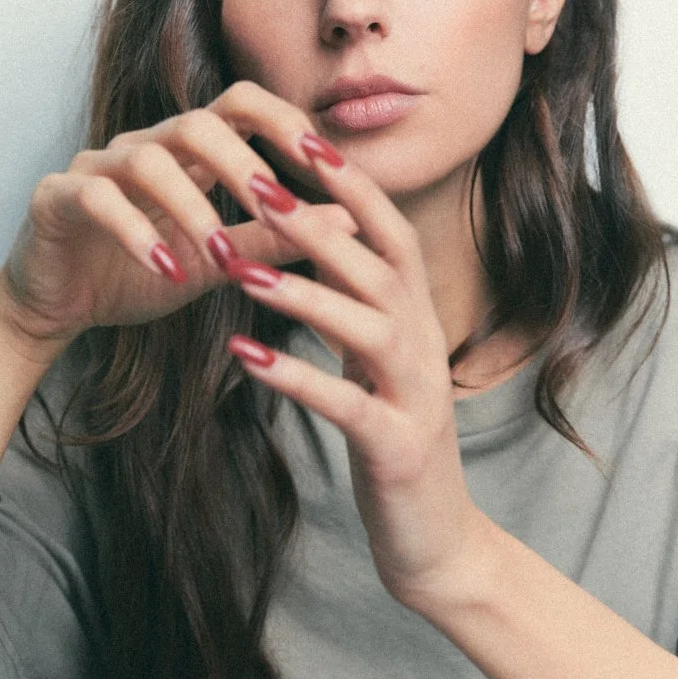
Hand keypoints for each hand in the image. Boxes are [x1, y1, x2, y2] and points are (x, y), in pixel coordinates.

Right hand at [0, 81, 357, 350]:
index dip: (284, 123)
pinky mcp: (57, 197)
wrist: (59, 308)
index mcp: (185, 155)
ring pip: (148, 158)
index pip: (240, 107)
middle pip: (197, 121)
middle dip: (244, 163)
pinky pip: (98, 198)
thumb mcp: (217, 262)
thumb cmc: (137, 276)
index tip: (327, 164)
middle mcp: (142, 146)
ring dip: (192, 208)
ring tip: (221, 255)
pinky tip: (163, 266)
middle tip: (278, 207)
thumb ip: (274, 238)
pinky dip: (135, 231)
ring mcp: (96, 167)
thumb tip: (350, 219)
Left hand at [221, 139, 483, 609]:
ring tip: (239, 268)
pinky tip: (244, 358)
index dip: (347, 184)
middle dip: (316, 220)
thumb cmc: (392, 445)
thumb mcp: (375, 368)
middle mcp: (425, 347)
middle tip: (252, 182)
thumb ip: (355, 310)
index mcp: (418, 321)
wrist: (438, 542)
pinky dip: (296, 377)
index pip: (389, 233)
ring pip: (367, 327)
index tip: (296, 136)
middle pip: (377, 265)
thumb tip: (314, 248)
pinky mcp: (397, 448)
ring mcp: (416, 397)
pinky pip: (347, 404)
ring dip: (303, 292)